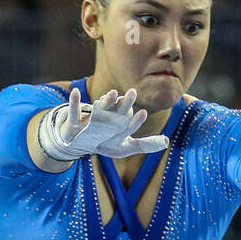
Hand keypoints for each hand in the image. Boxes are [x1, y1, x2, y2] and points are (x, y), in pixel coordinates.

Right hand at [48, 87, 169, 160]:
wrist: (84, 144)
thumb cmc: (107, 143)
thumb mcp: (126, 147)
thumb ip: (144, 145)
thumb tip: (166, 142)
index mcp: (121, 122)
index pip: (131, 121)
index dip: (136, 120)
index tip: (143, 113)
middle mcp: (109, 116)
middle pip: (119, 109)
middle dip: (126, 102)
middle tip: (133, 93)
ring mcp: (93, 117)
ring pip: (101, 106)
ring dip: (106, 99)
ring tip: (113, 94)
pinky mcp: (77, 121)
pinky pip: (74, 110)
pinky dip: (74, 101)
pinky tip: (74, 92)